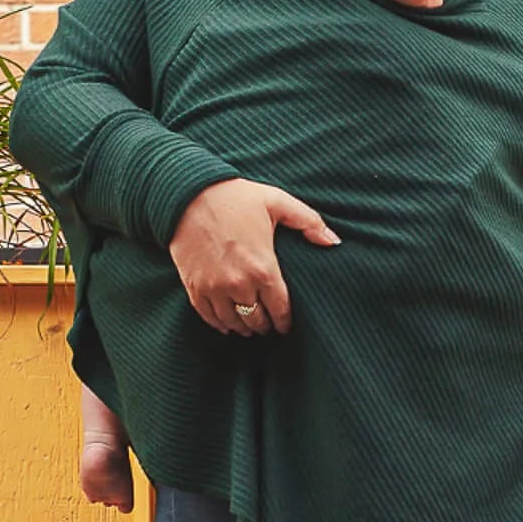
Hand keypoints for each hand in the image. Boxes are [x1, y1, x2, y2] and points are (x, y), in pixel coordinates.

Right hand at [168, 178, 340, 336]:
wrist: (187, 194)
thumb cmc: (236, 197)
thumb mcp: (277, 202)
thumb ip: (309, 223)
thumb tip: (334, 241)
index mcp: (263, 268)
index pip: (280, 309)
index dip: (285, 322)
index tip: (286, 326)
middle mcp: (239, 283)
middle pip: (257, 320)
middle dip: (265, 325)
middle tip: (269, 325)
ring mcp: (214, 287)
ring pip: (234, 323)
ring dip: (244, 327)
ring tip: (250, 326)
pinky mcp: (194, 286)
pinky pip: (209, 317)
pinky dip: (220, 324)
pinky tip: (228, 324)